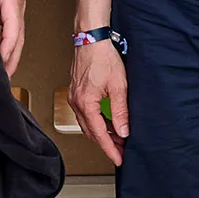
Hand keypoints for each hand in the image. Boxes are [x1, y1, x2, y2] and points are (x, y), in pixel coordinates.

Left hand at [0, 0, 27, 73]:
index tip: (0, 64)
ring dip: (6, 53)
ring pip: (13, 35)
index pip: (14, 27)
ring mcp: (13, 4)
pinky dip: (0, 40)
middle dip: (11, 60)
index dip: (7, 47)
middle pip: (18, 38)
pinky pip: (6, 27)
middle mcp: (16, 2)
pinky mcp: (7, 3)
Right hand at [68, 40, 129, 164]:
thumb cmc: (102, 56)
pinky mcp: (77, 92)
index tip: (118, 159)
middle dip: (107, 143)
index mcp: (86, 103)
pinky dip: (97, 121)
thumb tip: (123, 131)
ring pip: (88, 124)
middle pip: (91, 132)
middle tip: (122, 150)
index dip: (110, 149)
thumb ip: (120, 111)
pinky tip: (108, 121)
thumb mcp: (118, 86)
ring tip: (118, 136)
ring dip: (102, 132)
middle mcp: (77, 102)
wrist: (91, 38)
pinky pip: (86, 114)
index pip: (99, 134)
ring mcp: (75, 97)